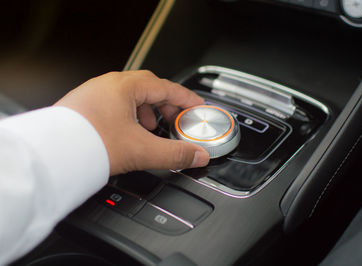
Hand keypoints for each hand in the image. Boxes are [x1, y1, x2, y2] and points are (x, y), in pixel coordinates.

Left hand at [54, 70, 209, 174]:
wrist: (49, 155)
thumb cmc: (88, 144)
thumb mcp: (141, 150)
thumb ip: (175, 154)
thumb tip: (197, 156)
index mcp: (125, 87)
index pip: (166, 87)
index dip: (186, 98)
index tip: (196, 106)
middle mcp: (108, 85)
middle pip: (149, 88)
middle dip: (167, 104)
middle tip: (176, 120)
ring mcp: (94, 94)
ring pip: (130, 96)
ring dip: (147, 110)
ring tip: (152, 127)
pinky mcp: (84, 107)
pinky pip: (114, 104)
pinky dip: (129, 115)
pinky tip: (128, 131)